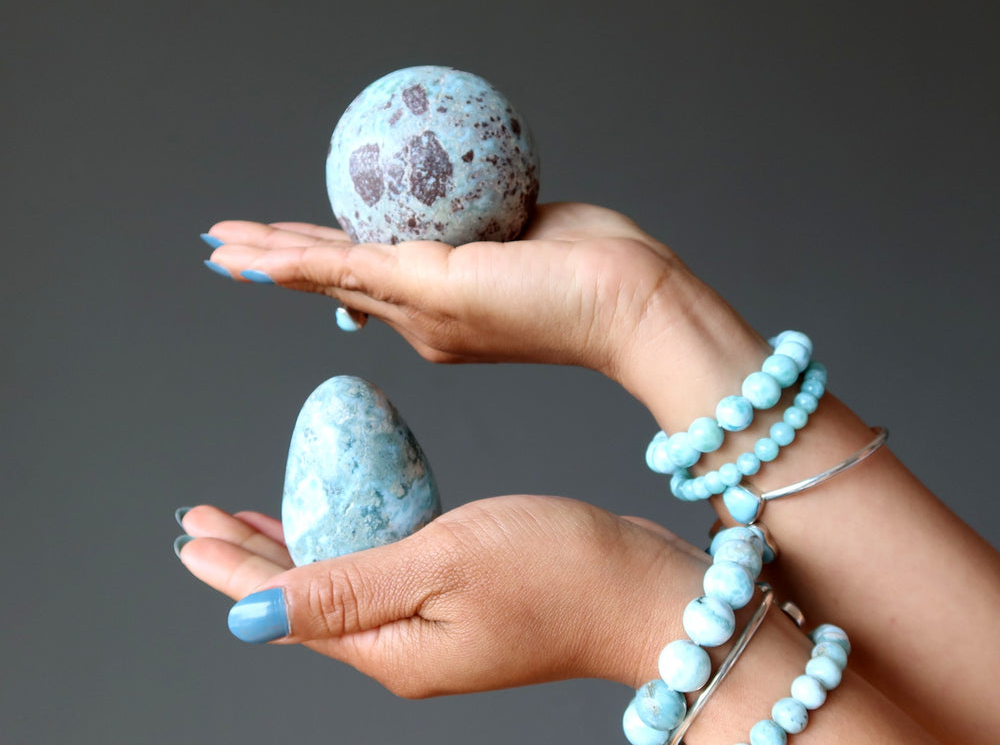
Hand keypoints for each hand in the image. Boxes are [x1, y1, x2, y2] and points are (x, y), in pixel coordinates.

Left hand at [177, 495, 708, 696]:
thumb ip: (345, 590)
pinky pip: (381, 577)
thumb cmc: (557, 571)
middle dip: (250, 558)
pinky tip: (344, 527)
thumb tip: (250, 617)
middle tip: (201, 517)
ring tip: (252, 522)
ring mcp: (434, 632)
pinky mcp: (460, 608)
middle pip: (305, 602)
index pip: (286, 608)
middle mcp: (404, 649)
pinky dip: (348, 547)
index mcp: (390, 648)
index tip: (189, 531)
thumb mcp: (440, 566)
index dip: (232, 568)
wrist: (642, 591)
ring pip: (340, 588)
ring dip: (296, 550)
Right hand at [204, 203, 749, 387]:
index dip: (325, 265)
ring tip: (218, 250)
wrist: (628, 301)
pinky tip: (246, 258)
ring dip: (267, 263)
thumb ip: (485, 228)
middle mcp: (424, 324)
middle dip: (278, 269)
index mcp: (446, 314)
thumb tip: (464, 209)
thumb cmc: (594, 267)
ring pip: (326, 279)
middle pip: (335, 286)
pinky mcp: (427, 293)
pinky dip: (290, 261)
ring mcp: (421, 314)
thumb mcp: (524, 238)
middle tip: (227, 254)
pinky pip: (342, 268)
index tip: (294, 251)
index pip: (372, 281)